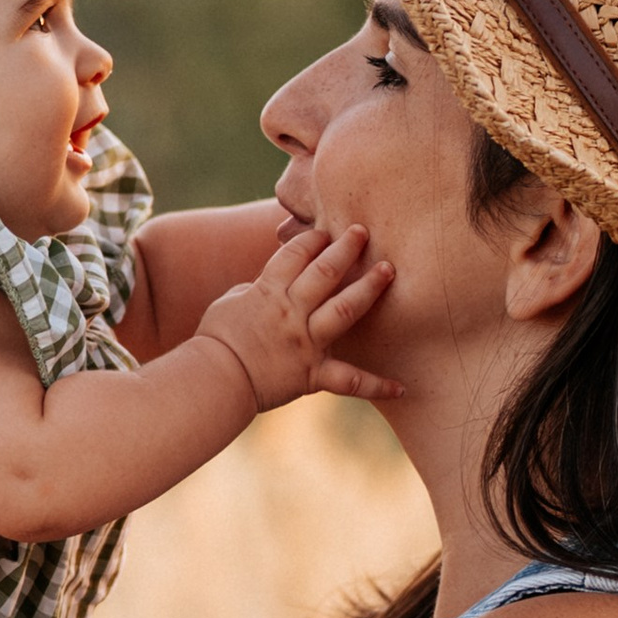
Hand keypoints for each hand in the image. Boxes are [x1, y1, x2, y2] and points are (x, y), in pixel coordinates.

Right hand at [195, 221, 398, 412]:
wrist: (215, 379)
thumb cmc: (215, 339)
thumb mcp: (229, 302)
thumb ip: (254, 290)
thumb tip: (265, 285)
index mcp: (268, 291)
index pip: (296, 254)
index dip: (314, 238)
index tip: (327, 230)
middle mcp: (292, 312)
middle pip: (325, 271)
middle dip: (346, 248)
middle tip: (363, 231)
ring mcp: (306, 343)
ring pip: (344, 310)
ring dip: (368, 288)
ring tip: (388, 270)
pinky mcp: (313, 375)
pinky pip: (350, 382)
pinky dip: (377, 386)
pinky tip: (402, 388)